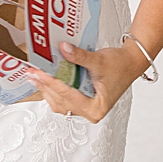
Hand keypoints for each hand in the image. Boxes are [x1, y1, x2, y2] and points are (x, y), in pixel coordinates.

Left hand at [26, 39, 148, 122]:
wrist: (130, 62)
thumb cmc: (120, 65)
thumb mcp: (98, 60)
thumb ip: (79, 56)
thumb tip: (62, 49)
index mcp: (96, 108)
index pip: (68, 95)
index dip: (51, 83)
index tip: (39, 73)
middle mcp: (90, 112)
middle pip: (60, 101)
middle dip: (45, 86)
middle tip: (32, 73)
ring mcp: (85, 108)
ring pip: (60, 102)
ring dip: (47, 88)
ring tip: (35, 76)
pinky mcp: (82, 101)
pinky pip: (63, 98)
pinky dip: (54, 88)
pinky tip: (46, 79)